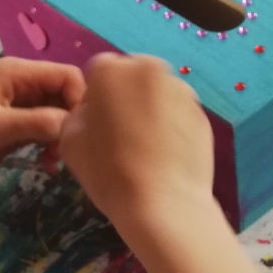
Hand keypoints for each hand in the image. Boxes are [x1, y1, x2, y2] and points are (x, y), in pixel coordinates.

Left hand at [0, 57, 84, 185]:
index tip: (80, 130)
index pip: (67, 75)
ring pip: (60, 117)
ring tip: (56, 161)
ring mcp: (23, 107)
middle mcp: (24, 85)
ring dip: (63, 138)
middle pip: (67, 96)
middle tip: (68, 150)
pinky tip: (49, 165)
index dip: (80, 99)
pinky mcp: (20, 128)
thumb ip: (37, 122)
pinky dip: (53, 147)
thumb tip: (73, 125)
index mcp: (18, 73)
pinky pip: (49, 133)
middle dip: (72, 122)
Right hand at [58, 54, 214, 233]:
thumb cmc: (108, 170)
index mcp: (112, 69)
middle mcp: (150, 69)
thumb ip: (79, 113)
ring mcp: (182, 92)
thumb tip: (95, 111)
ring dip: (151, 112)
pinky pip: (179, 116)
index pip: (99, 73)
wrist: (162, 203)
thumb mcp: (70, 140)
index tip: (98, 127)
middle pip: (132, 79)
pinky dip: (172, 129)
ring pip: (159, 96)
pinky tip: (166, 157)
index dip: (95, 100)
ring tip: (146, 150)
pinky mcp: (202, 115)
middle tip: (122, 137)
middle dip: (126, 100)